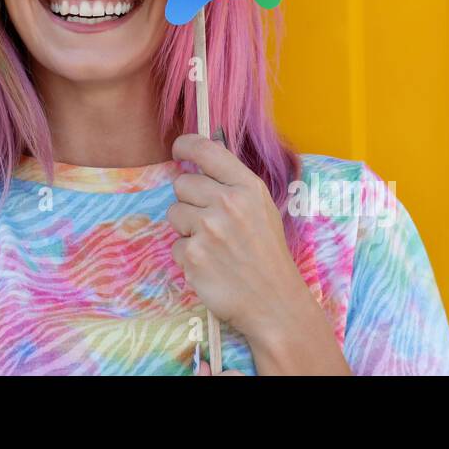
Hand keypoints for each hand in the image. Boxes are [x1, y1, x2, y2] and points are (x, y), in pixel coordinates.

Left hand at [167, 134, 350, 374]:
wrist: (274, 303)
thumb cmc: (267, 254)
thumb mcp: (261, 209)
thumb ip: (232, 185)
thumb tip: (196, 162)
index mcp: (248, 187)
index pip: (206, 149)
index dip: (185, 146)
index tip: (178, 151)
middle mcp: (227, 203)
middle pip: (182, 183)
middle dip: (190, 200)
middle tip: (211, 222)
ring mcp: (208, 229)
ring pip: (174, 213)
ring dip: (186, 228)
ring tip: (213, 245)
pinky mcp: (192, 255)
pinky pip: (174, 244)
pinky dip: (187, 256)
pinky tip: (210, 265)